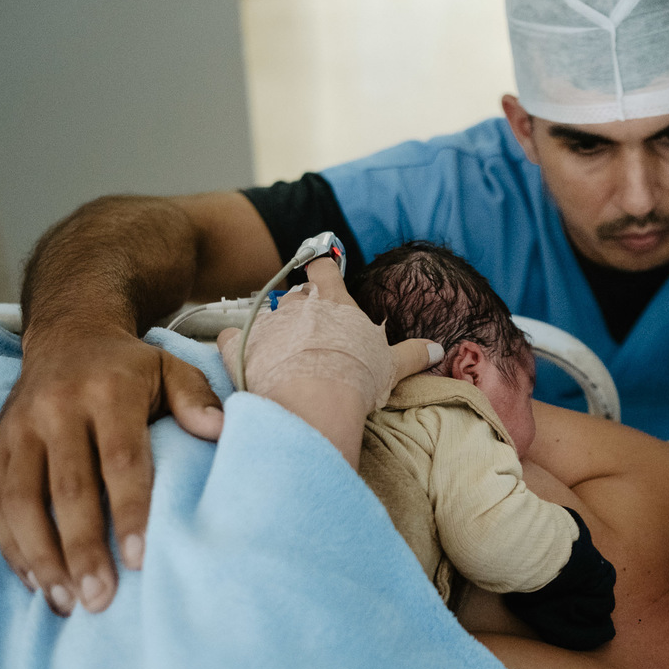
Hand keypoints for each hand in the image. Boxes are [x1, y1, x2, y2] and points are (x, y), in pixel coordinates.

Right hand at [0, 330, 223, 615]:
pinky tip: (36, 581)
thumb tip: (219, 430)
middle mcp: (57, 410)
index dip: (129, 510)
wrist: (69, 335)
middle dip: (82, 548)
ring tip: (66, 601)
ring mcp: (20, 429)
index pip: (120, 459)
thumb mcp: (173, 368)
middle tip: (101, 598)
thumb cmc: (133, 367)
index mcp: (108, 392)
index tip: (140, 559)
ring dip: (42, 557)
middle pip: (68, 489)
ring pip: (22, 501)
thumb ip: (197, 398)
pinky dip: (13, 546)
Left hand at [217, 258, 442, 407]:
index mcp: (336, 302)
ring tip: (281, 351)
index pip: (325, 268)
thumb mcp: (392, 365)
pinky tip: (243, 357)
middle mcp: (299, 304)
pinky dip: (234, 344)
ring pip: (265, 312)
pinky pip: (229, 336)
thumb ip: (414, 354)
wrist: (314, 400)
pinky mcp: (241, 345)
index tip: (324, 276)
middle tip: (311, 332)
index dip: (324, 270)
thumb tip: (439, 350)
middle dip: (301, 308)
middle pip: (295, 293)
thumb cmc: (357, 377)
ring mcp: (268, 322)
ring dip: (272, 328)